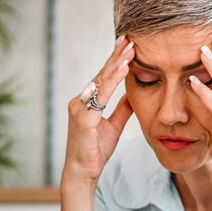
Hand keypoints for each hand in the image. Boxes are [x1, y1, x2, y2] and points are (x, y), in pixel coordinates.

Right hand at [62, 37, 136, 186]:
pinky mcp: (83, 118)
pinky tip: (125, 68)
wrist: (83, 173)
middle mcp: (79, 101)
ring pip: (101, 81)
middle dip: (116, 55)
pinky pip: (101, 96)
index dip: (115, 61)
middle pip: (101, 74)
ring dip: (117, 63)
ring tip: (130, 48)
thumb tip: (132, 94)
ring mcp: (79, 109)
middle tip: (129, 37)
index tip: (128, 45)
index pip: (103, 78)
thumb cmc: (95, 151)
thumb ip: (121, 109)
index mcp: (85, 103)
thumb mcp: (113, 126)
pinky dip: (113, 80)